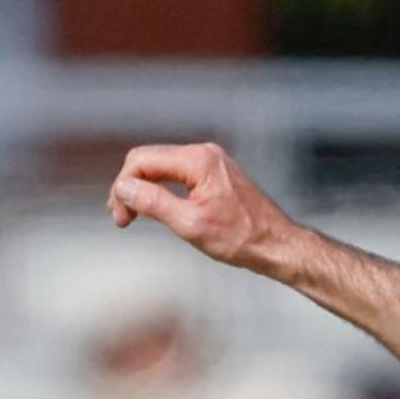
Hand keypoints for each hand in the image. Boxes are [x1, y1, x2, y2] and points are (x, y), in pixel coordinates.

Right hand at [107, 143, 295, 272]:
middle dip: (130, 187)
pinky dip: (161, 189)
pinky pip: (178, 174)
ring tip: (133, 215)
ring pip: (162, 167)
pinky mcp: (216, 173)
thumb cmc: (242, 238)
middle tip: (123, 219)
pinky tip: (156, 208)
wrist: (278, 245)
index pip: (141, 160)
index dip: (123, 187)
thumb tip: (123, 187)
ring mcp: (212, 162)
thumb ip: (153, 202)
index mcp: (198, 161)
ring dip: (144, 188)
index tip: (121, 218)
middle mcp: (205, 154)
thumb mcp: (190, 224)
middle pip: (149, 160)